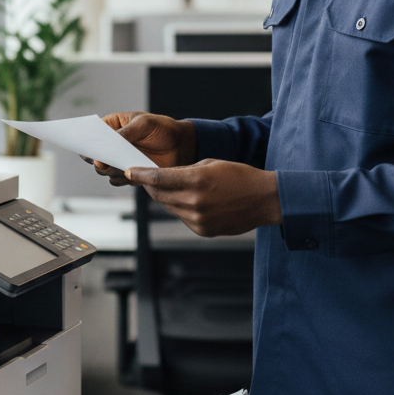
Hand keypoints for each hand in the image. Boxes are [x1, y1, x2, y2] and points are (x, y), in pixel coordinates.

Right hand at [89, 112, 196, 186]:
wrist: (182, 145)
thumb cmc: (162, 128)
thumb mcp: (144, 124)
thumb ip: (125, 133)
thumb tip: (106, 147)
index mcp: (112, 127)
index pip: (91, 134)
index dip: (85, 141)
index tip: (84, 147)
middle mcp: (112, 145)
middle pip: (93, 156)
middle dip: (97, 160)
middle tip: (103, 161)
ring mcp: (119, 160)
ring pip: (104, 171)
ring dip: (110, 170)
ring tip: (123, 166)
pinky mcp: (129, 173)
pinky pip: (117, 180)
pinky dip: (122, 179)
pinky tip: (133, 173)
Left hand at [125, 160, 280, 236]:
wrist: (264, 200)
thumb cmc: (241, 177)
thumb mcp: (210, 164)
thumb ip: (184, 171)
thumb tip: (164, 176)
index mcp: (195, 180)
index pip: (157, 178)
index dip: (140, 175)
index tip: (129, 172)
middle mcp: (194, 202)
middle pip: (159, 194)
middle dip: (152, 185)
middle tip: (150, 178)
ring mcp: (198, 219)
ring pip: (170, 206)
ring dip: (170, 197)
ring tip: (186, 188)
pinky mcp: (202, 230)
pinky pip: (183, 218)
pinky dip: (184, 209)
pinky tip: (200, 202)